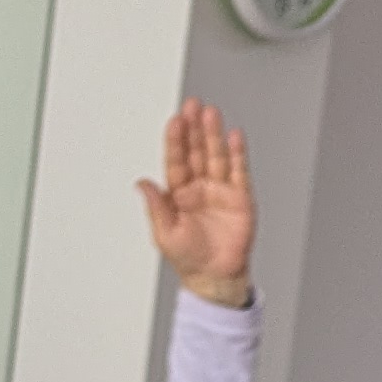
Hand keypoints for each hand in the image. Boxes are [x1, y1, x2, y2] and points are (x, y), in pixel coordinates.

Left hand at [137, 100, 255, 304]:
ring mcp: (220, 190)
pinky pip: (238, 171)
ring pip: (216, 156)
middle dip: (194, 128)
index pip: (176, 161)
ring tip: (210, 114)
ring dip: (213, 135)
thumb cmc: (188, 257)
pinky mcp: (240, 197)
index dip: (175, 141)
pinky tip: (234, 136)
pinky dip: (237, 153)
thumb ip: (155, 206)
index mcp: (178, 194)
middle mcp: (199, 187)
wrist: (215, 276)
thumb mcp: (164, 233)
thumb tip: (141, 183)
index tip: (174, 121)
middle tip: (192, 105)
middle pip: (197, 151)